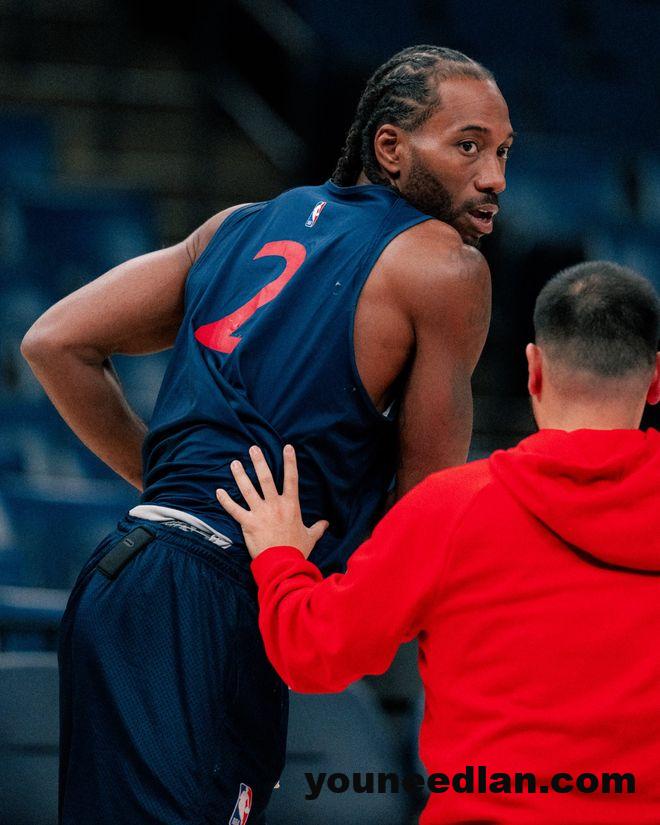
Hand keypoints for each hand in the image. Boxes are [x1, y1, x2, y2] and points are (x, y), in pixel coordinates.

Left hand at [216, 444, 328, 559]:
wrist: (283, 564)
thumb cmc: (297, 550)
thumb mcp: (310, 537)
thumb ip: (317, 528)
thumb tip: (326, 523)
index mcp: (291, 505)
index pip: (291, 479)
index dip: (290, 462)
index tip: (287, 447)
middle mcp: (275, 505)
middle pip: (266, 478)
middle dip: (259, 462)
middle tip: (253, 449)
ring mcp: (260, 513)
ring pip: (248, 490)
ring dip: (240, 476)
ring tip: (234, 464)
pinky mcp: (248, 523)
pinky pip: (234, 509)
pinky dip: (225, 501)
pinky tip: (218, 492)